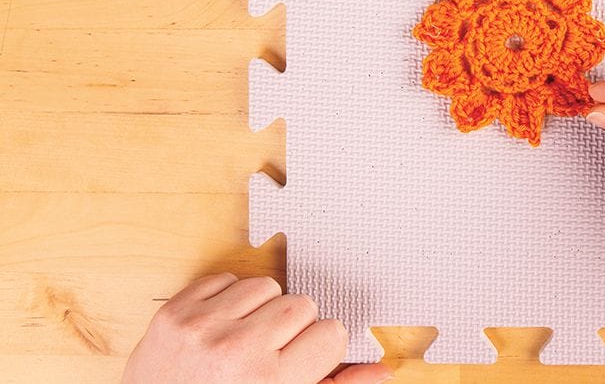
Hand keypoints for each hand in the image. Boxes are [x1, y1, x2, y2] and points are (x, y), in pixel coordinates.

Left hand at [123, 274, 391, 383]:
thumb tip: (382, 370)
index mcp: (271, 380)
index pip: (331, 333)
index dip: (319, 350)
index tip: (302, 364)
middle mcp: (237, 349)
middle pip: (301, 305)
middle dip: (292, 329)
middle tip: (271, 356)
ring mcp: (202, 328)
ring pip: (266, 286)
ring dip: (260, 310)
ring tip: (243, 342)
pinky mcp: (175, 313)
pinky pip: (224, 279)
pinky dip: (226, 300)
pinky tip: (220, 329)